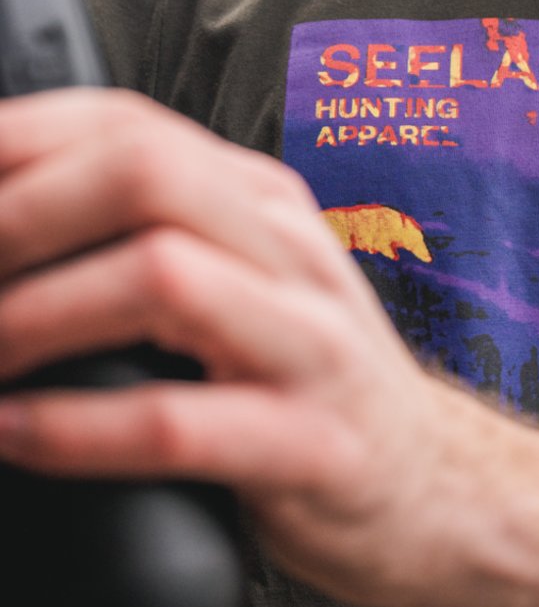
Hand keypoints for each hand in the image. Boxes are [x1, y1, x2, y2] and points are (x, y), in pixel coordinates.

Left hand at [0, 89, 464, 606]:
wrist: (430, 483)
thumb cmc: (305, 382)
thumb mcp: (241, 282)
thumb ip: (150, 239)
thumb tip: (9, 222)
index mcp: (260, 203)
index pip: (126, 124)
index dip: (11, 147)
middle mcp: (288, 252)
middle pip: (144, 173)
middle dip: (16, 216)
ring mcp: (310, 343)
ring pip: (163, 277)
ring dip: (34, 317)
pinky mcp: (312, 443)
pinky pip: (177, 423)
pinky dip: (72, 430)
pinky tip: (14, 437)